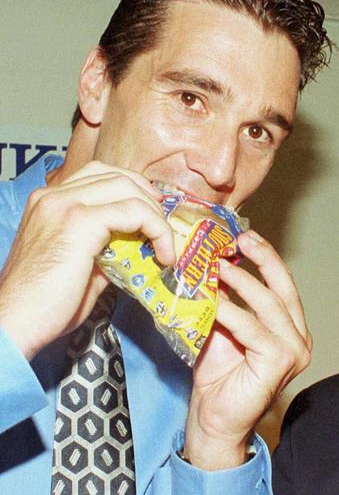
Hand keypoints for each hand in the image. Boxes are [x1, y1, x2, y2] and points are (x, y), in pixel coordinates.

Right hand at [0, 161, 173, 358]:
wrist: (18, 320)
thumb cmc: (45, 304)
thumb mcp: (79, 269)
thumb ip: (104, 252)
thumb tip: (133, 251)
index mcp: (48, 203)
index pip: (96, 175)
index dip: (130, 189)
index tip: (152, 212)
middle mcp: (53, 196)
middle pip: (114, 175)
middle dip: (147, 197)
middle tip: (164, 224)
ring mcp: (65, 205)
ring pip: (126, 188)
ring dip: (154, 215)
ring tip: (165, 243)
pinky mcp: (80, 221)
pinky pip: (133, 211)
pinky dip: (156, 229)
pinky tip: (163, 254)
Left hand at [184, 230, 311, 469]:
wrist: (214, 421)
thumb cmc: (218, 379)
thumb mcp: (221, 329)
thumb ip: (225, 300)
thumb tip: (212, 262)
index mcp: (290, 330)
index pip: (283, 286)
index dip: (265, 258)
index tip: (245, 235)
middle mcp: (299, 339)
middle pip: (284, 289)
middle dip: (262, 260)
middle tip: (239, 239)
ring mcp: (293, 352)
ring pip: (269, 306)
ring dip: (241, 282)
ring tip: (216, 266)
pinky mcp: (280, 363)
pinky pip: (254, 329)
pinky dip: (231, 312)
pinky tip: (213, 300)